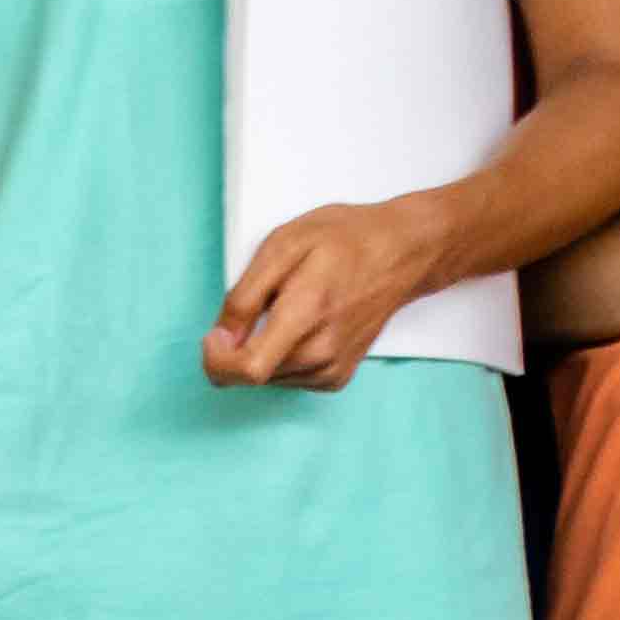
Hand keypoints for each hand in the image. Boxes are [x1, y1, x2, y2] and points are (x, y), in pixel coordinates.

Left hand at [207, 195, 461, 390]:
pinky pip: (288, 379)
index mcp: (306, 315)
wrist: (404, 252)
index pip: (247, 369)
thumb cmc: (344, 240)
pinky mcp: (338, 376)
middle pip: (250, 376)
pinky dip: (280, 358)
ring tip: (288, 310)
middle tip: (258, 308)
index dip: (217, 358)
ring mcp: (333, 368)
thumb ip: (245, 295)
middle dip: (235, 349)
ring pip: (267, 379)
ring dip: (259, 351)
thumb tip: (221, 337)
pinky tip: (300, 328)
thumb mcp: (283, 245)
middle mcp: (322, 351)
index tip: (216, 334)